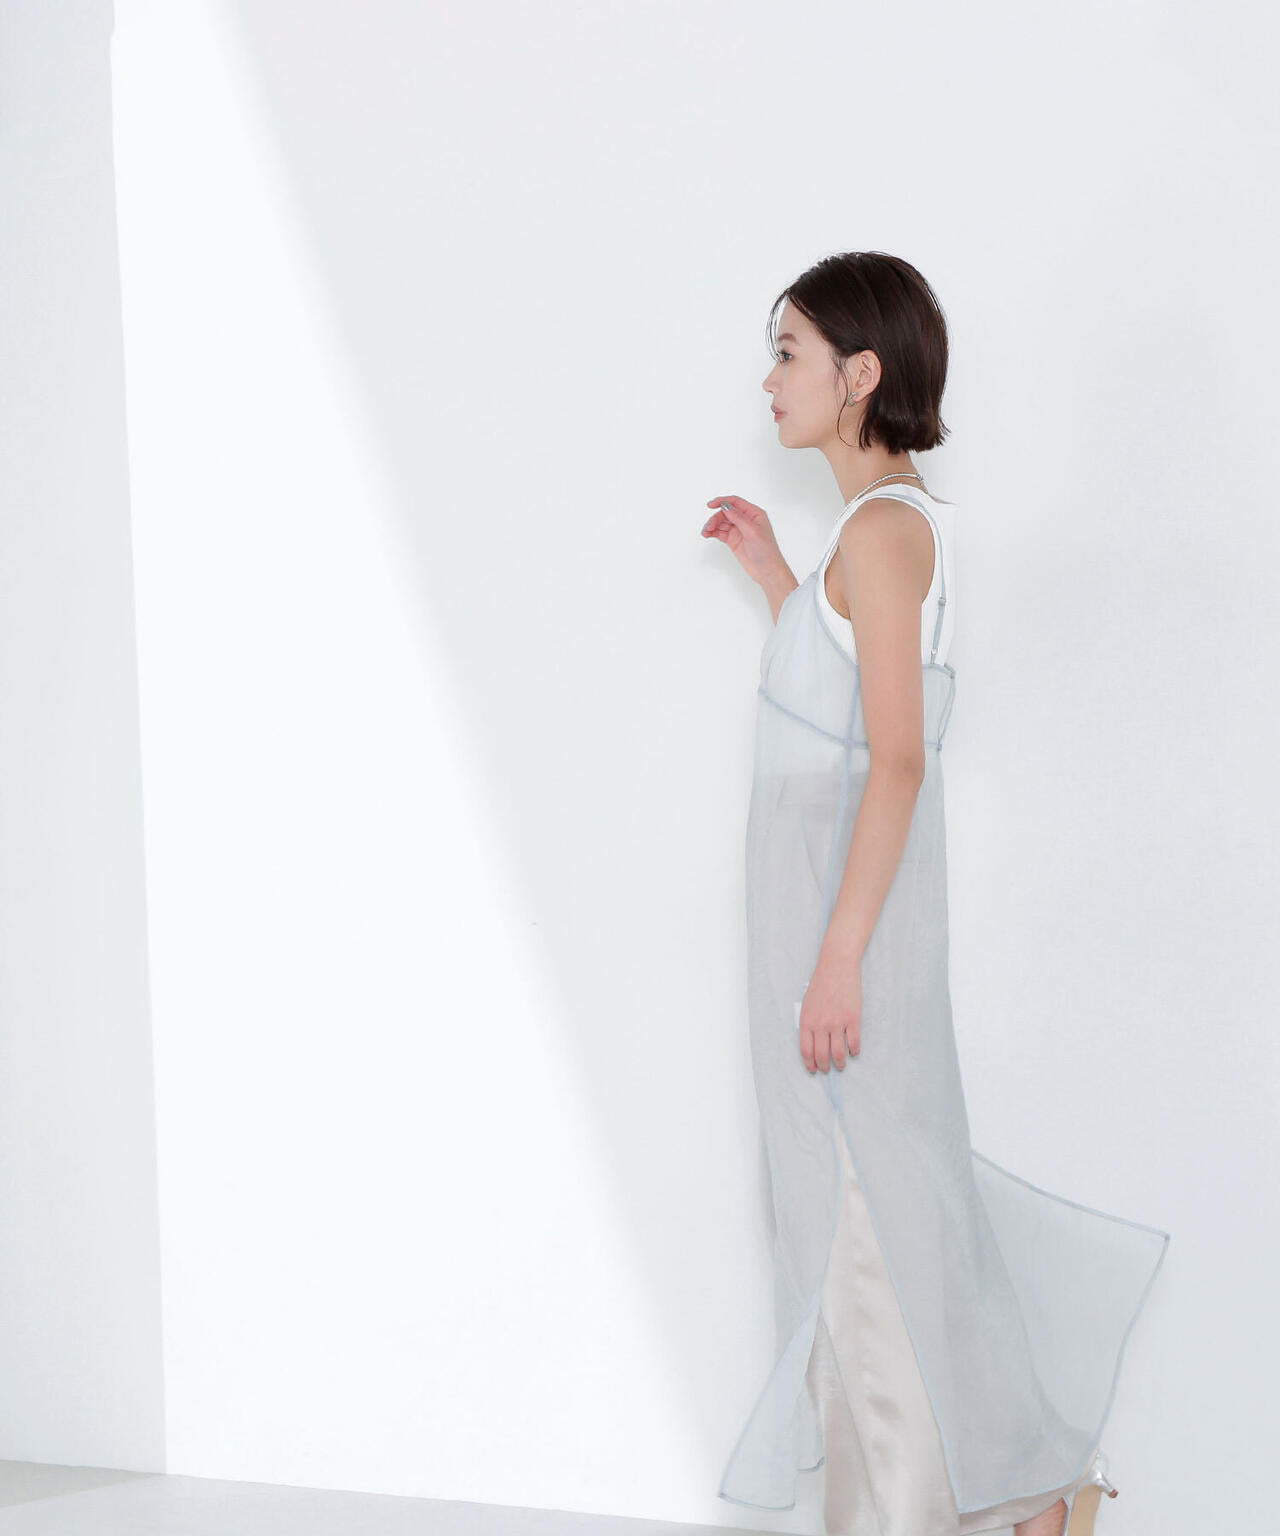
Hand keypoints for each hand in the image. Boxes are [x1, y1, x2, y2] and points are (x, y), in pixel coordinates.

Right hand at [701, 495, 786, 589]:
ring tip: (706, 532)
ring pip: (721, 522)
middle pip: (726, 512)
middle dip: (716, 517)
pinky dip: (712, 532)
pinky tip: (708, 534)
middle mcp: (746, 520)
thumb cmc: (767, 551)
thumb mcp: (753, 531)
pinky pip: (720, 532)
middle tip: (710, 526)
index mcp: (754, 514)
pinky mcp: (733, 540)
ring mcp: (739, 530)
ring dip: (712, 525)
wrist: (766, 571)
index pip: (735, 502)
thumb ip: (738, 518)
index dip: (722, 501)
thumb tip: (726, 506)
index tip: (711, 505)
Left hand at [797, 953, 861, 1073]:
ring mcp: (837, 1023)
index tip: (813, 1069)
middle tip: (827, 1069)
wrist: (837, 967)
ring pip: (838, 1053)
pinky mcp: (853, 1019)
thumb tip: (812, 1041)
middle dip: (824, 1066)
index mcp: (807, 1021)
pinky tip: (853, 1052)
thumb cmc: (821, 983)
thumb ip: (809, 1022)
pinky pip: (854, 1042)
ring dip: (839, 1063)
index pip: (806, 1050)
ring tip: (841, 1065)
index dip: (809, 1063)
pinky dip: (854, 1051)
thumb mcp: (807, 1003)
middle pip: (821, 1055)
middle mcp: (821, 1024)